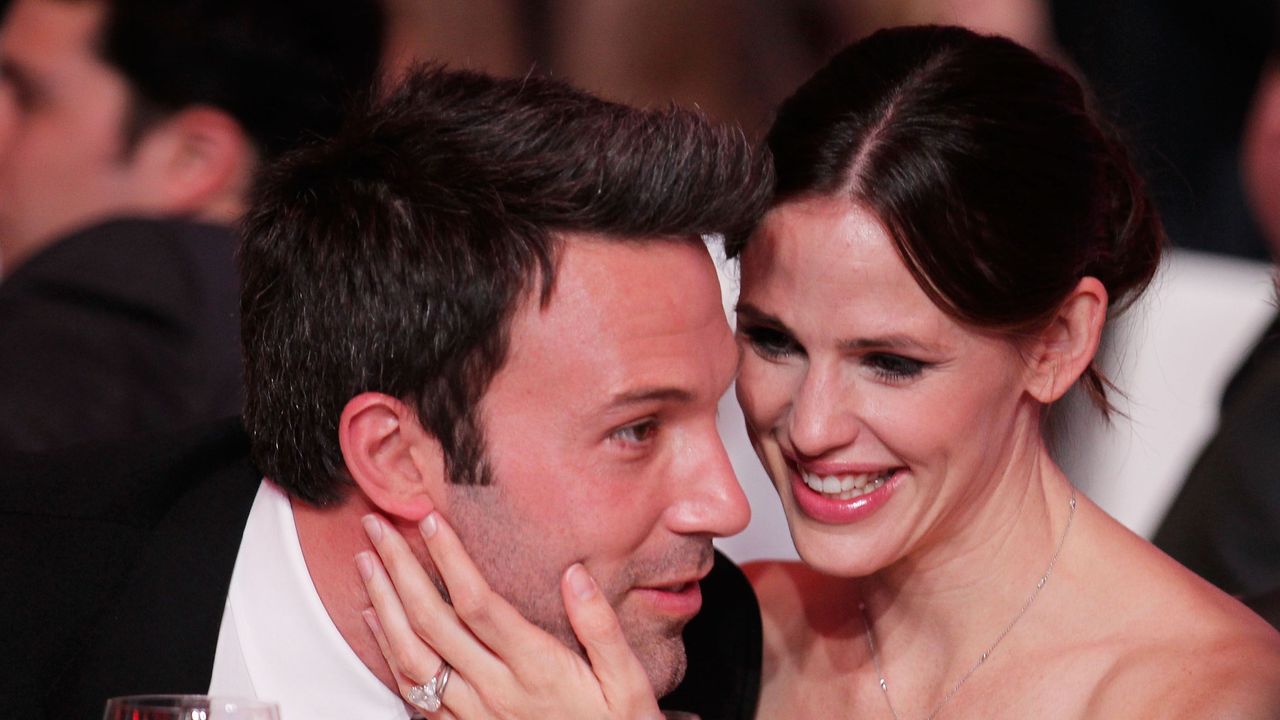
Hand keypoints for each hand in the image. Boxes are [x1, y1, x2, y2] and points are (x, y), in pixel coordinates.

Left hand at [356, 511, 662, 719]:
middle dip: (400, 570)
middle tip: (377, 527)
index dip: (449, 560)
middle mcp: (496, 691)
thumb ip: (601, 627)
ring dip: (383, 607)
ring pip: (411, 658)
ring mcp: (473, 715)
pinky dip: (387, 652)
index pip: (479, 604)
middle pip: (433, 624)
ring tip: (366, 566)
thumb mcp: (628, 683)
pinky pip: (412, 692)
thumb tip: (575, 574)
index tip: (431, 522)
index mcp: (537, 669)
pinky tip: (375, 622)